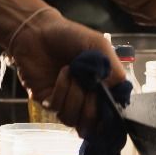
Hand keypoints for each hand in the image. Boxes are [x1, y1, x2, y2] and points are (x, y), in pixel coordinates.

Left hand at [9, 9, 125, 134]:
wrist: (38, 31)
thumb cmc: (71, 36)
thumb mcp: (101, 47)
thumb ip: (114, 72)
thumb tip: (117, 96)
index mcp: (103, 88)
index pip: (110, 115)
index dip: (110, 116)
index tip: (108, 104)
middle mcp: (85, 98)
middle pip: (93, 122)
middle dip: (92, 105)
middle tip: (89, 85)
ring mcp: (66, 101)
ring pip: (74, 119)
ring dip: (75, 96)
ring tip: (73, 75)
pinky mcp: (48, 101)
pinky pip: (57, 108)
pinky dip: (61, 89)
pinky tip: (62, 73)